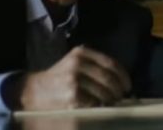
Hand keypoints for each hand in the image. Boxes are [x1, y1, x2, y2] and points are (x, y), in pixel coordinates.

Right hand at [17, 46, 131, 109]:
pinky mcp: (73, 95)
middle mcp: (78, 63)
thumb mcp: (74, 63)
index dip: (123, 76)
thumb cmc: (58, 79)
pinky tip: (98, 108)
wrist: (34, 91)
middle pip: (109, 78)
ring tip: (109, 104)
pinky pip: (94, 102)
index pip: (111, 63)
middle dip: (118, 91)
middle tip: (120, 98)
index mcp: (81, 53)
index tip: (128, 86)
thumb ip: (94, 66)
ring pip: (104, 92)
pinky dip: (100, 107)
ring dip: (111, 101)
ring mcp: (75, 79)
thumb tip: (120, 81)